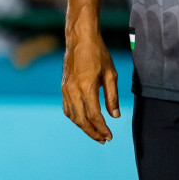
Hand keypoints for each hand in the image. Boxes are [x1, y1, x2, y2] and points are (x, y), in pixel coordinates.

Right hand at [62, 27, 118, 142]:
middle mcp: (73, 90)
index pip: (94, 116)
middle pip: (81, 120)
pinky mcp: (63, 87)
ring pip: (72, 116)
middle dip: (92, 132)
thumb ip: (112, 97)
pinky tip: (83, 120)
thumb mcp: (110, 74)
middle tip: (104, 140)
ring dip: (83, 127)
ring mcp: (65, 89)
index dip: (102, 129)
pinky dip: (75, 117)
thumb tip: (115, 116)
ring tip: (95, 133)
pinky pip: (67, 108)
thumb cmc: (98, 54)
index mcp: (86, 87)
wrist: (80, 39)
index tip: (110, 137)